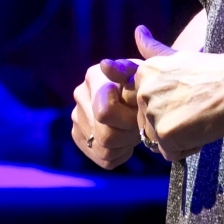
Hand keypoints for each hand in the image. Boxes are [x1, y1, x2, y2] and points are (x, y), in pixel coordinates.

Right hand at [70, 55, 145, 170]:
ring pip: (103, 149)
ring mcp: (77, 116)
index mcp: (94, 76)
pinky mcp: (79, 136)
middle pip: (105, 136)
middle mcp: (80, 95)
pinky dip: (120, 153)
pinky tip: (127, 140)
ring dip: (125, 144)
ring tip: (134, 130)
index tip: (139, 111)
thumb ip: (128, 70)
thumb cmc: (146, 85)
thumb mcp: (145, 75)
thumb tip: (105, 65)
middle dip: (129, 134)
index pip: (105, 113)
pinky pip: (102, 158)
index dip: (128, 120)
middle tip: (141, 125)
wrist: (143, 97)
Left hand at [124, 25, 223, 162]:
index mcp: (143, 73)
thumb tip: (138, 31)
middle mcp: (142, 92)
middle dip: (171, 123)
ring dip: (179, 137)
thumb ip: (154, 50)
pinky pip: (170, 154)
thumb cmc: (213, 71)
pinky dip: (187, 148)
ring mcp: (152, 113)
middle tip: (195, 108)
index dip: (169, 106)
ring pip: (159, 140)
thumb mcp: (178, 56)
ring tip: (198, 118)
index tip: (188, 95)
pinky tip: (200, 129)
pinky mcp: (165, 134)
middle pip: (149, 125)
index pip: (146, 104)